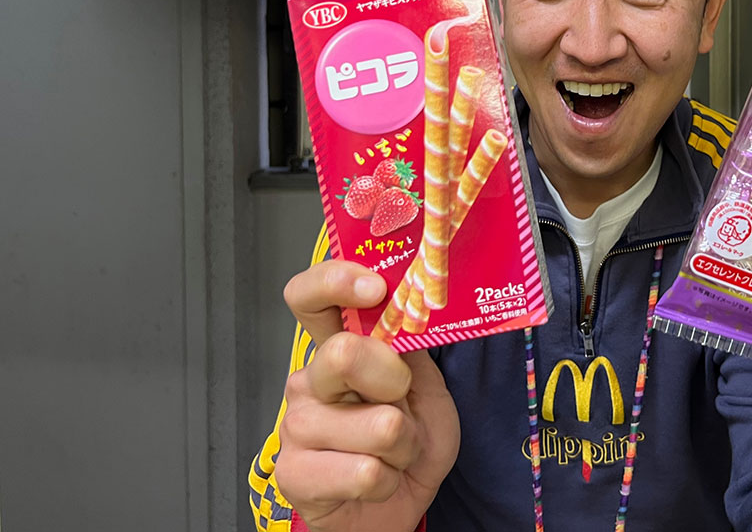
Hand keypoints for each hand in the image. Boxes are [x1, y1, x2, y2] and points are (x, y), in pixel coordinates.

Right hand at [274, 260, 460, 531]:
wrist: (399, 505)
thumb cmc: (409, 441)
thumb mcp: (424, 386)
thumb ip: (408, 348)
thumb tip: (403, 307)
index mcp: (338, 347)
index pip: (310, 297)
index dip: (336, 281)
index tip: (375, 288)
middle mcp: (310, 379)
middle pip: (343, 354)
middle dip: (394, 383)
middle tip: (401, 402)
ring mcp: (296, 426)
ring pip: (375, 425)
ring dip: (404, 445)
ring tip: (395, 453)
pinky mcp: (293, 473)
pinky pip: (364, 472)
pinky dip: (388, 480)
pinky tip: (378, 481)